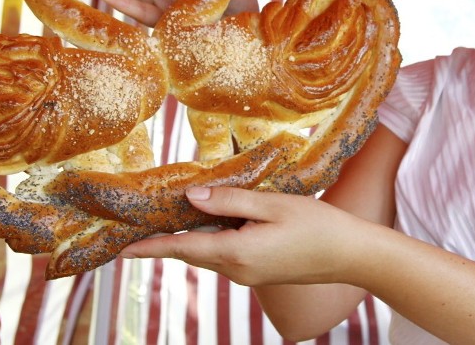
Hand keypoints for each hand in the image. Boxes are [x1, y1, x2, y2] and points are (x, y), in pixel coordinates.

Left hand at [120, 187, 367, 286]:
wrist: (351, 256)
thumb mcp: (272, 205)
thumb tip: (191, 198)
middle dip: (166, 240)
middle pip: (192, 252)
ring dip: (190, 238)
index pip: (183, 248)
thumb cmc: (317, 226)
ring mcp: (248, 275)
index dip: (151, 247)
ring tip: (172, 216)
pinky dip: (212, 239)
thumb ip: (230, 201)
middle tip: (141, 223)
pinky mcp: (259, 273)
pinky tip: (213, 220)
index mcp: (236, 254)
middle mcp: (237, 271)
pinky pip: (225, 255)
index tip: (123, 249)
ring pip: (208, 253)